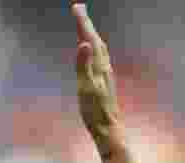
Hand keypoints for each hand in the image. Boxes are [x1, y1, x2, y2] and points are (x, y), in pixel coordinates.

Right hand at [73, 3, 120, 154]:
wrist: (108, 129)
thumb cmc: (95, 112)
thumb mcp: (86, 88)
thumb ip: (84, 65)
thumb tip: (85, 43)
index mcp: (99, 67)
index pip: (90, 39)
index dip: (83, 23)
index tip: (76, 8)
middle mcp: (105, 67)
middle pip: (96, 40)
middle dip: (87, 23)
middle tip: (78, 8)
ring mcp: (107, 74)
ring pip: (100, 48)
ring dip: (92, 33)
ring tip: (84, 24)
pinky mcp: (105, 81)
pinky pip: (100, 56)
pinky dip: (95, 46)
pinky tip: (93, 51)